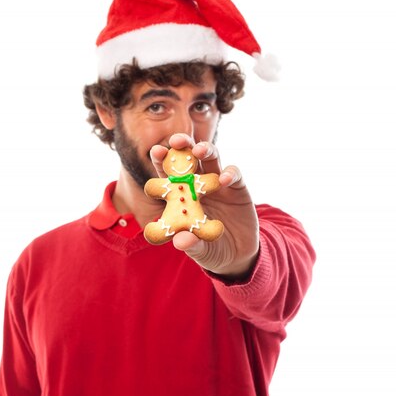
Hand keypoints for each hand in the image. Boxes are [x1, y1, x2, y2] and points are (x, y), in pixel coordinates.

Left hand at [150, 133, 259, 279]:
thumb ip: (191, 245)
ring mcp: (217, 183)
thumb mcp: (200, 251)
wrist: (238, 254)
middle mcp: (197, 184)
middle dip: (182, 146)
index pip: (168, 175)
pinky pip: (233, 174)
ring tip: (199, 150)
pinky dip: (229, 173)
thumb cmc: (210, 249)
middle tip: (176, 141)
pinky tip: (224, 179)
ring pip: (210, 158)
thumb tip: (181, 241)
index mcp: (180, 196)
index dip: (161, 162)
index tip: (156, 151)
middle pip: (188, 158)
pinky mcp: (237, 188)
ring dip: (205, 150)